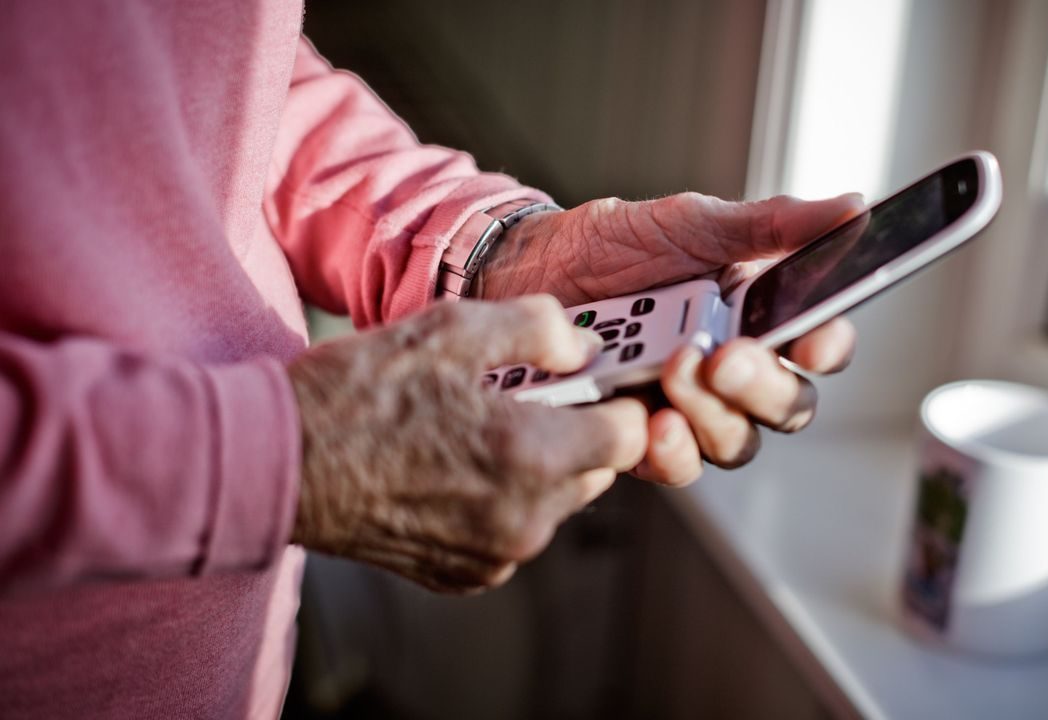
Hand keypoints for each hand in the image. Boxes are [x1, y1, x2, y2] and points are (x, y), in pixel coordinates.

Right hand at [287, 296, 647, 592]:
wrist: (275, 466)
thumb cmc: (354, 394)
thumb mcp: (447, 331)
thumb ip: (536, 328)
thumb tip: (582, 344)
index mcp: (528, 457)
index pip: (629, 435)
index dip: (616, 400)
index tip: (592, 382)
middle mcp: (522, 520)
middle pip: (596, 471)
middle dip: (575, 431)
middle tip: (524, 396)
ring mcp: (493, 557)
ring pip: (556, 503)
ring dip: (537, 467)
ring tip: (477, 428)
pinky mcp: (463, 577)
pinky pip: (514, 533)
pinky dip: (501, 502)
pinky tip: (454, 468)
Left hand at [478, 192, 862, 483]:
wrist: (529, 271)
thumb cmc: (614, 245)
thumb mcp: (691, 222)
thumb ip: (769, 225)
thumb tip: (852, 207)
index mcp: (758, 315)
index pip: (819, 345)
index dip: (829, 346)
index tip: (814, 339)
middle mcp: (733, 369)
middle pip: (787, 406)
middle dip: (764, 387)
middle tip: (725, 358)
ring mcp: (690, 408)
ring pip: (736, 442)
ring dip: (715, 416)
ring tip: (677, 372)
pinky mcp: (641, 437)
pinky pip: (676, 465)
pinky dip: (671, 452)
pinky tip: (652, 424)